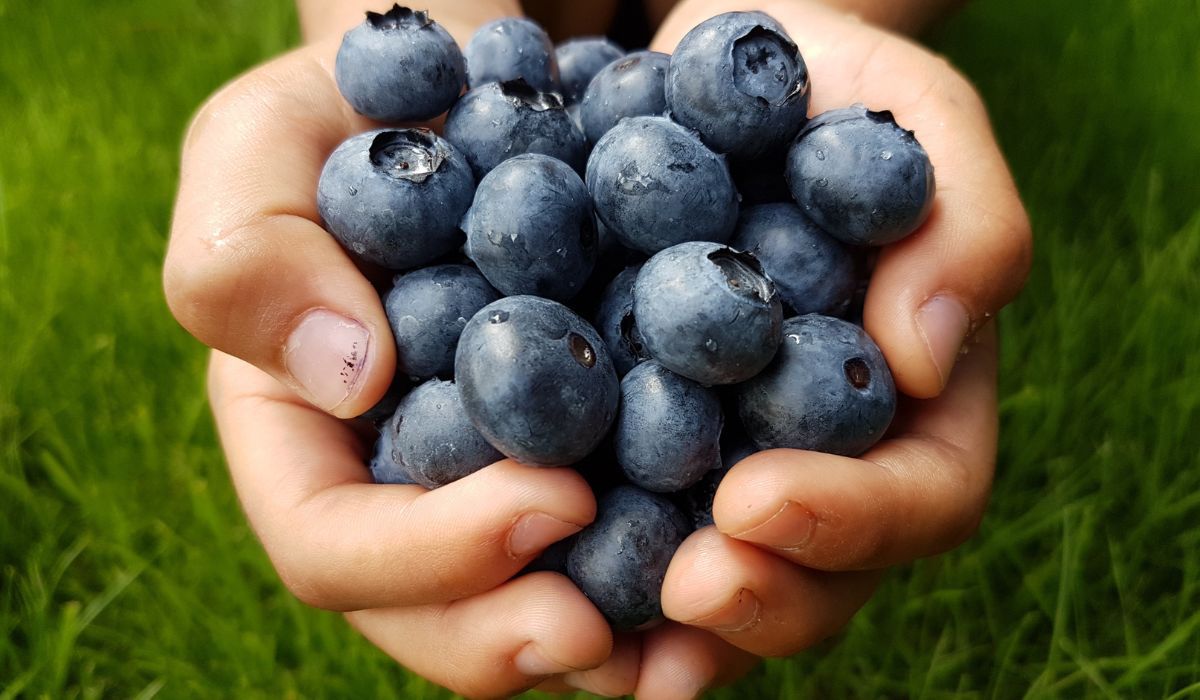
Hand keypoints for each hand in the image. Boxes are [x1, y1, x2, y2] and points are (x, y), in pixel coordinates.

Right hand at [165, 33, 635, 696]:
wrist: (470, 102)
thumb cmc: (352, 117)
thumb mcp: (261, 144)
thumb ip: (249, 255)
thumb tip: (345, 379)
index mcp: (304, 440)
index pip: (332, 546)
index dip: (430, 556)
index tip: (554, 502)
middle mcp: (396, 490)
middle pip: (431, 616)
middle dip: (515, 634)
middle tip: (611, 630)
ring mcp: (488, 487)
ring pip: (530, 606)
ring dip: (609, 641)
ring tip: (691, 627)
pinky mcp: (582, 460)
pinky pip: (620, 542)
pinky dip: (674, 568)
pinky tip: (741, 558)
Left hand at [633, 0, 1031, 692]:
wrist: (701, 76)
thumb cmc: (824, 82)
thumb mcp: (909, 108)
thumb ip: (961, 217)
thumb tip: (923, 357)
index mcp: (913, 398)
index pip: (922, 496)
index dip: (850, 520)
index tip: (755, 501)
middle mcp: (824, 454)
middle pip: (822, 575)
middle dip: (761, 598)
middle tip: (683, 593)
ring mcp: (729, 460)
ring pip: (719, 582)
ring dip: (663, 627)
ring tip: (594, 640)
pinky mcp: (634, 445)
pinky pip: (617, 530)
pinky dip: (577, 573)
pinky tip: (516, 579)